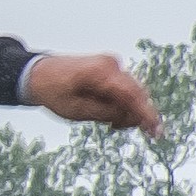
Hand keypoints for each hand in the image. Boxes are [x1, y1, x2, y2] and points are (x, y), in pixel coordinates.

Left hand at [26, 52, 161, 136]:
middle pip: (136, 94)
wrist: (37, 73)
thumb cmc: (53, 92)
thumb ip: (107, 114)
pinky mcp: (110, 67)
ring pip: (132, 92)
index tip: (157, 132)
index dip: (146, 114)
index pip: (132, 95)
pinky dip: (121, 101)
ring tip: (106, 120)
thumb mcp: (78, 111)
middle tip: (114, 128)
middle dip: (132, 114)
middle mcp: (111, 64)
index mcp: (100, 73)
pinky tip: (107, 111)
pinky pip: (124, 87)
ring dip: (125, 109)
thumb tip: (133, 117)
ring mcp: (112, 63)